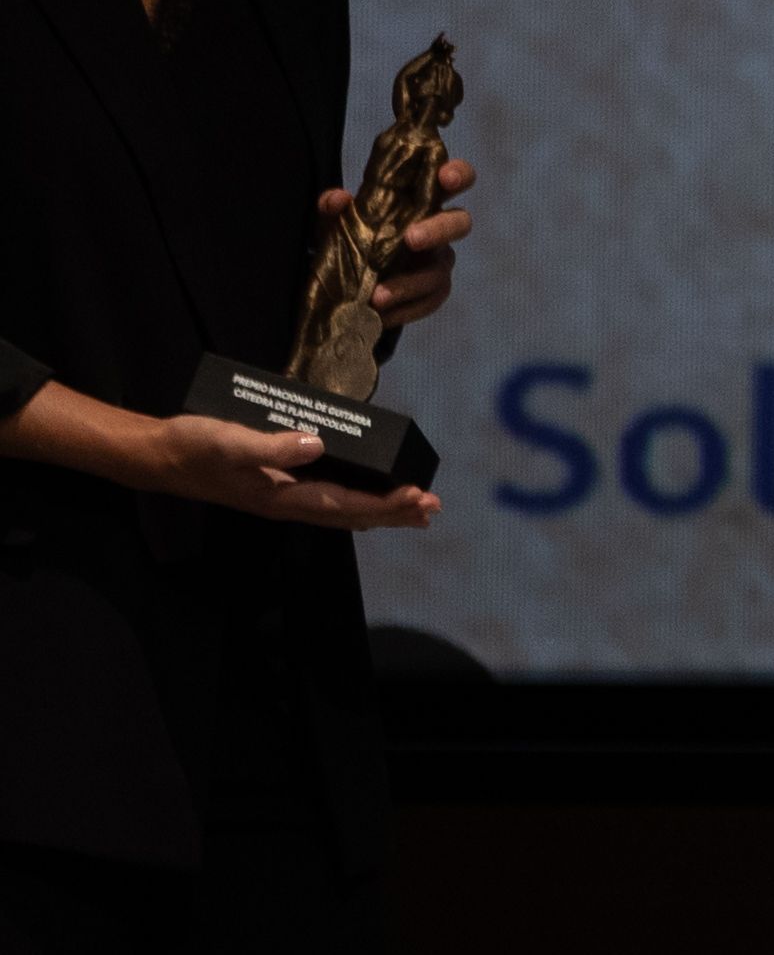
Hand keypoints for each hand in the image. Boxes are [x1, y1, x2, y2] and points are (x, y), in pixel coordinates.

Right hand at [143, 411, 440, 530]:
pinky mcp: (276, 486)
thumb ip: (271, 444)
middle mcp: (286, 502)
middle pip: (350, 513)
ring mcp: (282, 497)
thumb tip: (316, 444)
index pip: (345, 503)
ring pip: (341, 508)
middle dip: (393, 512)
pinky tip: (366, 499)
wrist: (159, 456)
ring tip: (413, 510)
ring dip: (378, 510)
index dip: (384, 503)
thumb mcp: (230, 440)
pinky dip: (354, 500)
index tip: (418, 498)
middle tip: (432, 508)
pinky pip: (326, 499)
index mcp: (281, 496)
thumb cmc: (194, 447)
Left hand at [331, 157, 475, 330]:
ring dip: (410, 283)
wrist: (346, 278)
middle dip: (439, 229)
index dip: (458, 174)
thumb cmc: (353, 236)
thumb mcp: (336, 221)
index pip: (452, 180)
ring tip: (377, 297)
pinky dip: (405, 309)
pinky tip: (381, 315)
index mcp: (422, 200)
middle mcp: (439, 228)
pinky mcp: (434, 292)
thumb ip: (334, 208)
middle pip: (460, 223)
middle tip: (411, 239)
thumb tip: (336, 199)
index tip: (446, 178)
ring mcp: (439, 262)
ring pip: (439, 271)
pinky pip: (429, 301)